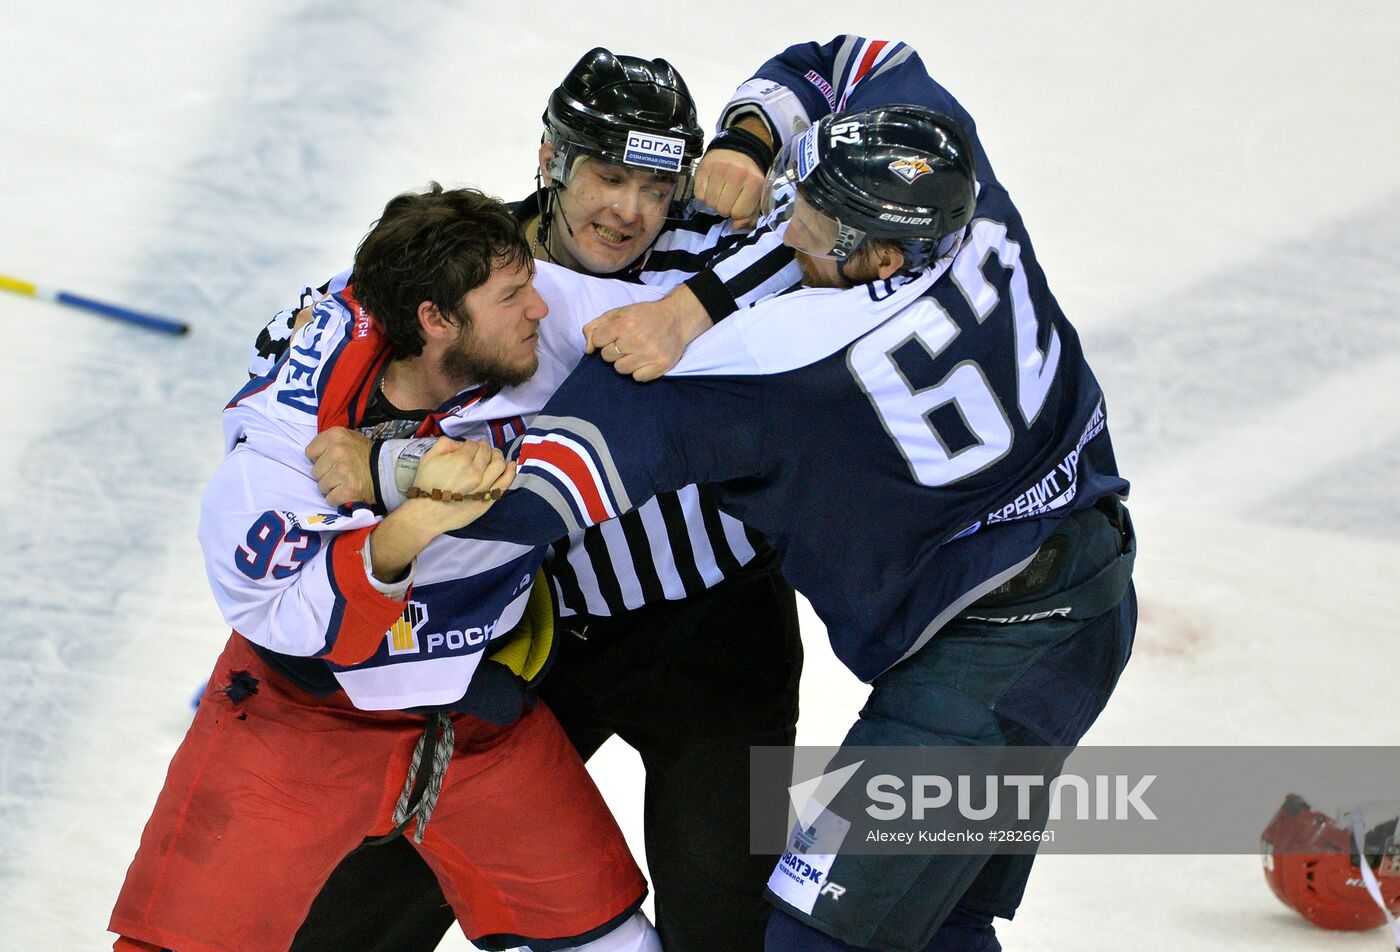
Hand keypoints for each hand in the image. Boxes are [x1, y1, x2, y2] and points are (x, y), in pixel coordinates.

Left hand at [307, 427, 373, 506]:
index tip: (331, 461)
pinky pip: (330, 499)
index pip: (310, 452)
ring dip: (332, 487)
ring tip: (345, 482)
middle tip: (341, 473)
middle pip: (315, 471)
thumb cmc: (365, 454)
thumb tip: (313, 455)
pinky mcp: (348, 489)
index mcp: (335, 435)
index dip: (320, 459)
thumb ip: (330, 442)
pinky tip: (347, 492)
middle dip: (326, 474)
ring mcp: (342, 471)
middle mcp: (337, 451)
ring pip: (321, 486)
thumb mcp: (349, 437)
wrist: (388, 470)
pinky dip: (338, 499)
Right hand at [412, 439, 515, 531]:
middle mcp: (475, 471)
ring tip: (495, 455)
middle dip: (485, 447)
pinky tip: (511, 465)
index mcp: (460, 459)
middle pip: (487, 452)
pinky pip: (504, 483)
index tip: (469, 448)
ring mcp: (483, 486)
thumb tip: (460, 443)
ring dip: (498, 456)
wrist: (426, 514)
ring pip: (499, 464)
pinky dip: (511, 472)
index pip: (473, 445)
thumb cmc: (425, 486)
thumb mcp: (427, 458)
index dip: (471, 444)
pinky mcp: (487, 499)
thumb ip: (444, 444)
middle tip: (482, 449)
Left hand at [583, 284, 711, 381]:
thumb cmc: (644, 316)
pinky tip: (646, 360)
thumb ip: (596, 327)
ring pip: (620, 369)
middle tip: (628, 343)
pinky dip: (640, 371)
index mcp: (624, 323)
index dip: (604, 339)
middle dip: (614, 350)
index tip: (614, 335)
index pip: (598, 341)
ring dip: (626, 362)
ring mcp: (649, 354)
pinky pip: (637, 378)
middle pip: (607, 357)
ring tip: (636, 352)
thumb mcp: (618, 313)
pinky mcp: (660, 365)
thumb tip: (588, 349)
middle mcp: (636, 339)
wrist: (676, 319)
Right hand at [694, 148, 765, 230]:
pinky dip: (704, 194)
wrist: (738, 150)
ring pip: (710, 203)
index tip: (738, 204)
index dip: (737, 213)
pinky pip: (699, 194)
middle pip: (723, 210)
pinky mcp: (704, 167)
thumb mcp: (756, 196)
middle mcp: (737, 174)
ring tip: (720, 192)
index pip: (739, 213)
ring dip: (714, 202)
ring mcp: (719, 169)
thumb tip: (735, 226)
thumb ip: (750, 216)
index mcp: (755, 182)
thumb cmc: (748, 177)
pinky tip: (711, 187)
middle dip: (725, 208)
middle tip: (728, 198)